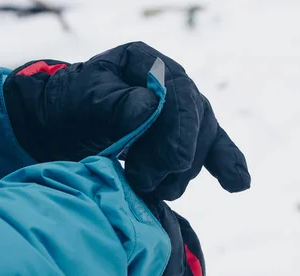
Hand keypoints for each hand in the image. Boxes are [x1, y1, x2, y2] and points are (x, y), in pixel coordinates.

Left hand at [3, 42, 250, 199]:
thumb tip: (149, 107)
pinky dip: (227, 167)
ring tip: (147, 186)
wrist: (60, 130)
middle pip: (197, 122)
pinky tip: (239, 185)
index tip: (172, 162)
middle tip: (142, 179)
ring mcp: (181, 114)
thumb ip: (113, 103)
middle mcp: (171, 86)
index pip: (179, 92)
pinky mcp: (185, 141)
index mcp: (147, 64)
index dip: (180, 130)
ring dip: (178, 175)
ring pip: (202, 146)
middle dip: (174, 158)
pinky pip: (215, 151)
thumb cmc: (69, 109)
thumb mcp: (82, 101)